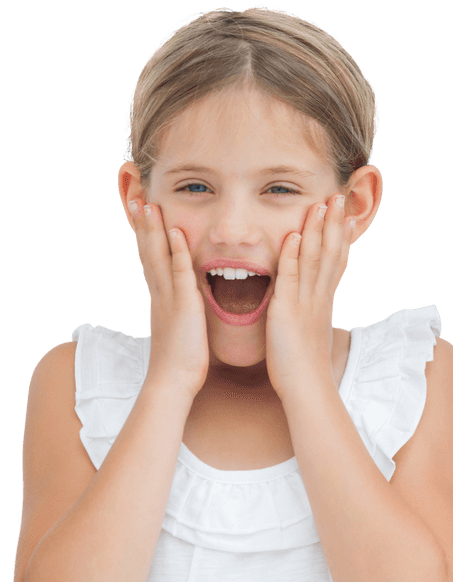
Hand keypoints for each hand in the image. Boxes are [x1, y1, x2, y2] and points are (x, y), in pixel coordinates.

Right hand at [129, 200, 208, 398]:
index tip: (143, 215)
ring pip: (157, 257)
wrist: (172, 382)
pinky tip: (174, 232)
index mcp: (161, 298)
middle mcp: (160, 294)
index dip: (146, 237)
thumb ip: (181, 311)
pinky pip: (178, 273)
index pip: (150, 260)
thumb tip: (186, 303)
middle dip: (142, 225)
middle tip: (136, 198)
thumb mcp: (180, 328)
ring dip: (153, 230)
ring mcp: (168, 298)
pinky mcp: (182, 306)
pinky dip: (175, 251)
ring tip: (148, 204)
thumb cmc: (181, 360)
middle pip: (147, 252)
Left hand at [265, 193, 352, 396]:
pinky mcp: (287, 311)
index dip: (342, 236)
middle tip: (340, 196)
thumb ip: (310, 315)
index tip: (347, 215)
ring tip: (322, 204)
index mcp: (324, 301)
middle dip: (335, 223)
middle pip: (331, 253)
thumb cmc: (305, 367)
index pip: (337, 261)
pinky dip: (292, 256)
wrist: (307, 388)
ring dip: (317, 230)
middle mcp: (319, 297)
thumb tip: (311, 309)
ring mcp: (305, 303)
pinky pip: (290, 278)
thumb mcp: (311, 333)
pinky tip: (294, 235)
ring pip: (314, 259)